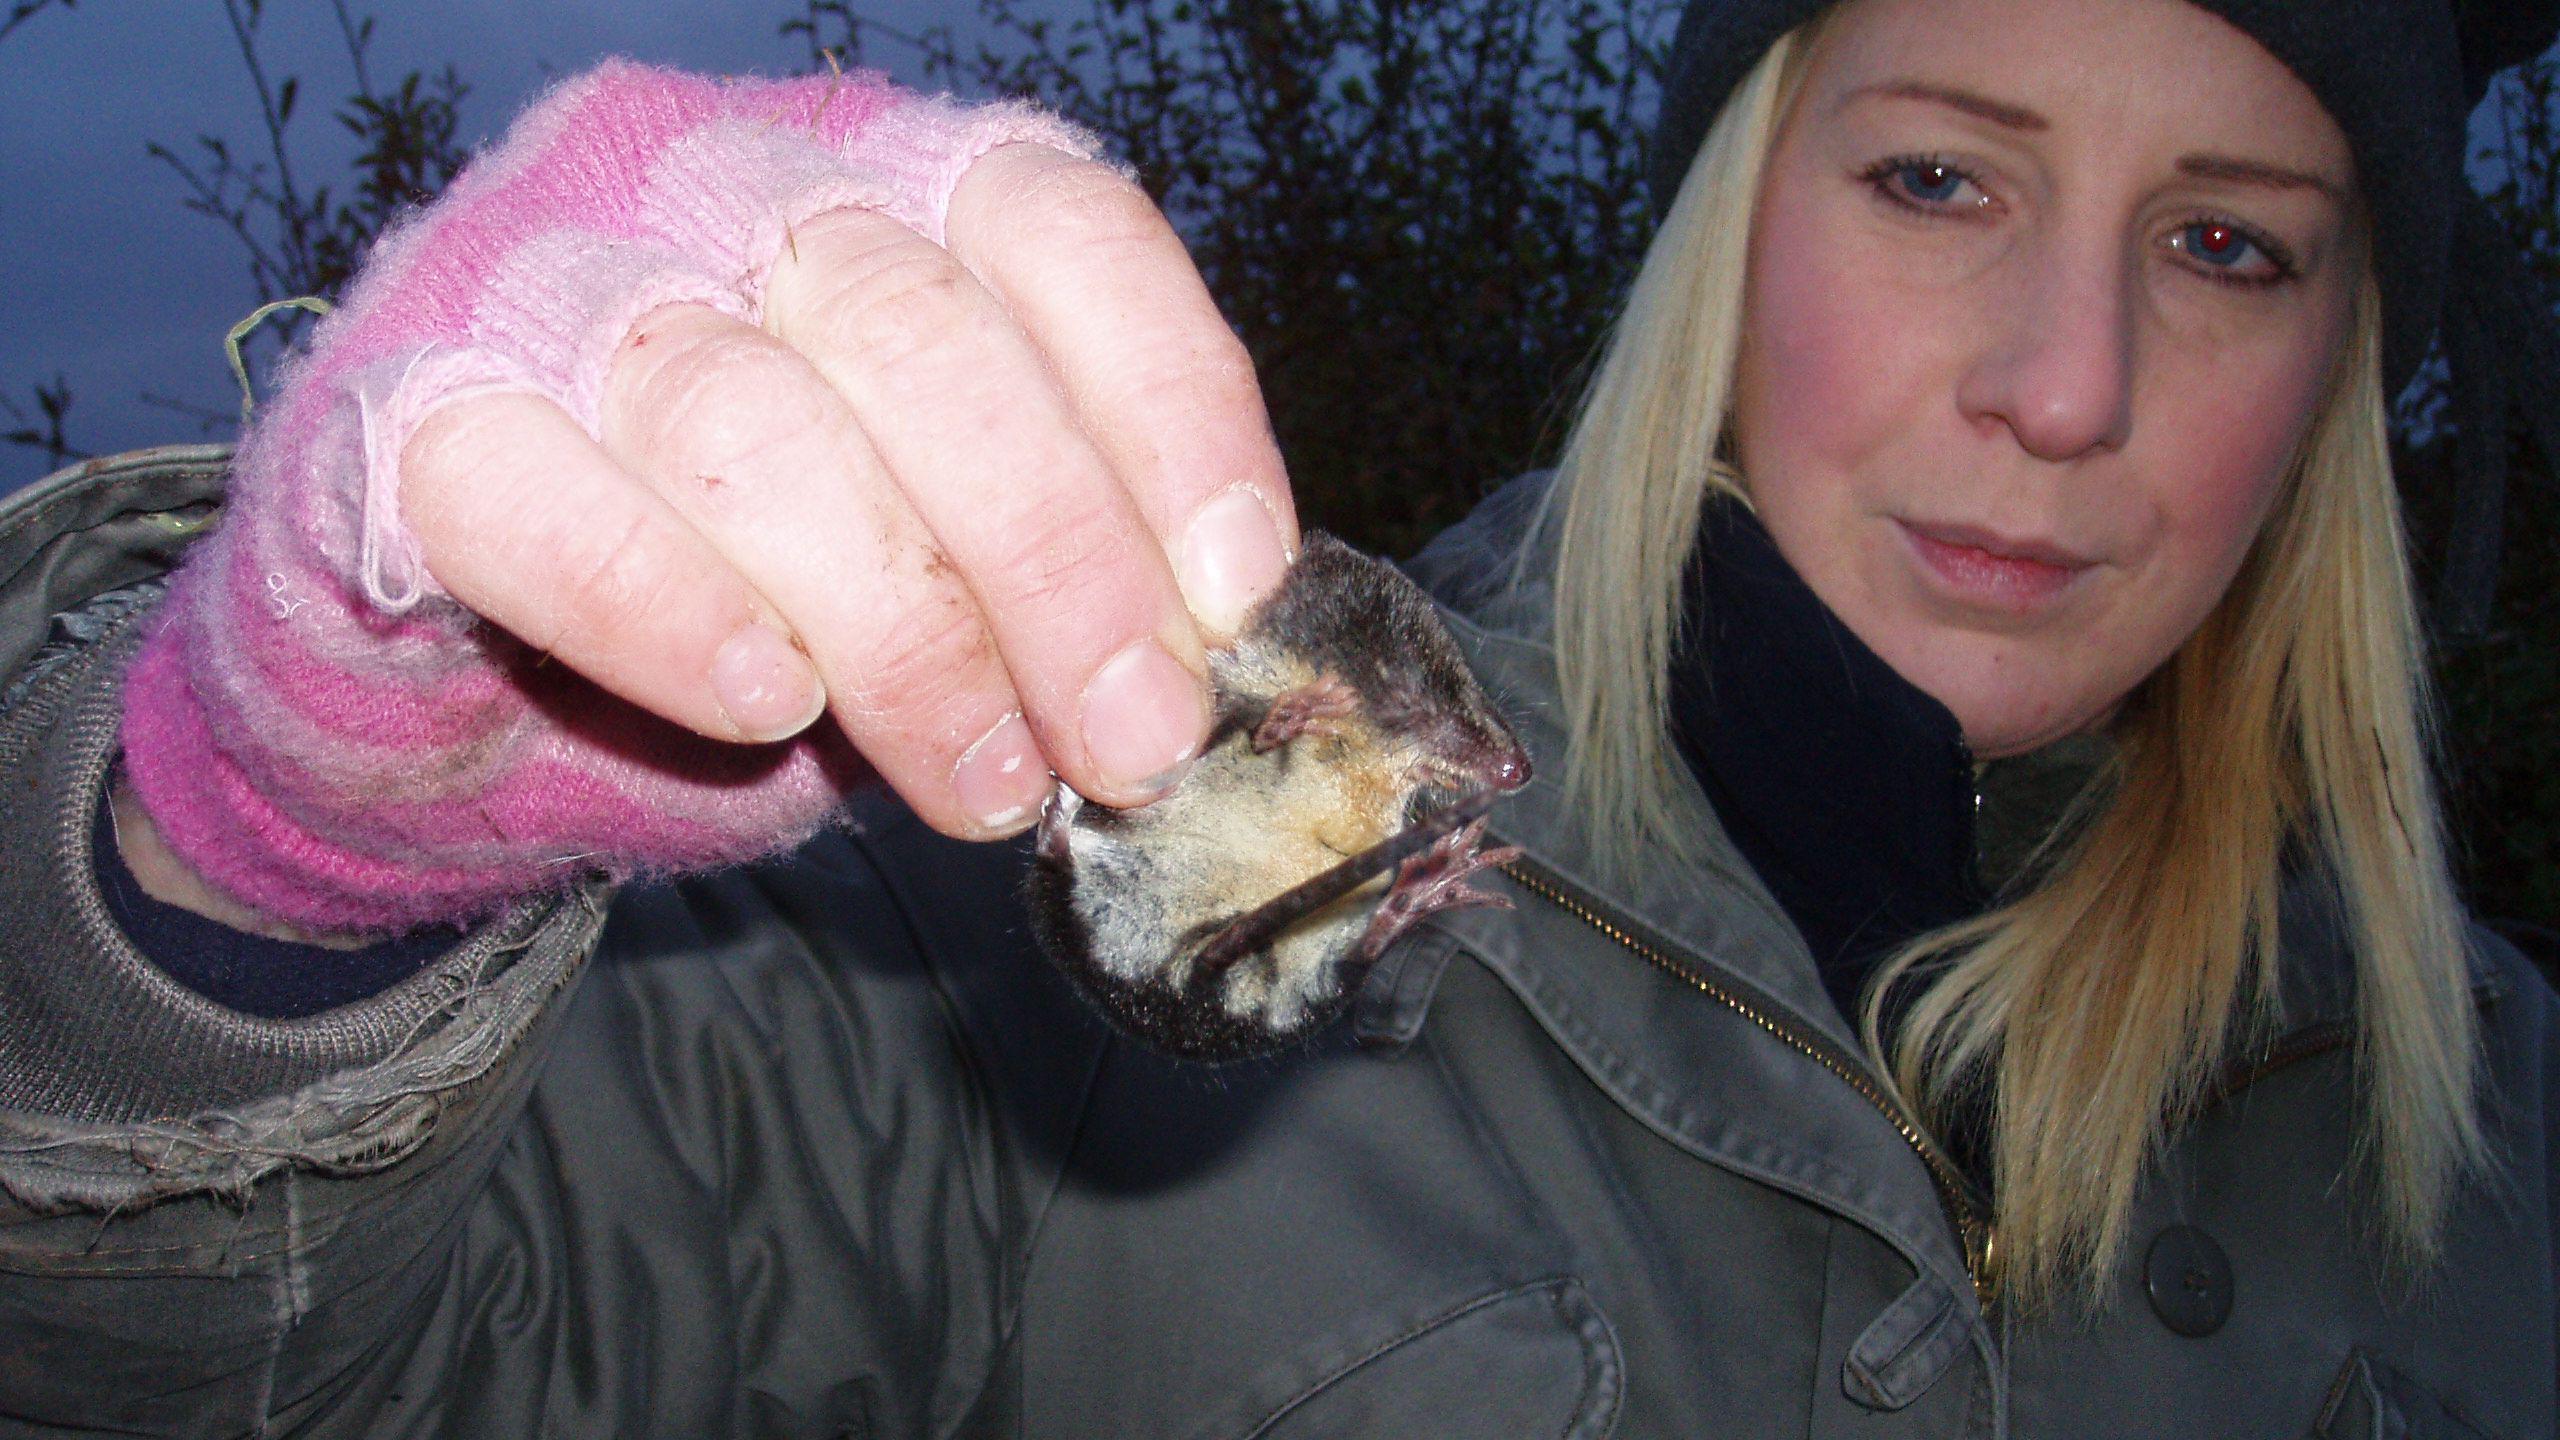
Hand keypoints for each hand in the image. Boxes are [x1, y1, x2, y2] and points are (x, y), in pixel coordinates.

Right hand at [395, 143, 1297, 839]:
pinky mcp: (405, 408)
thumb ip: (1054, 576)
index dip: (1170, 413)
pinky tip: (766, 700)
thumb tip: (1198, 667)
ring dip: (902, 631)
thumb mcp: (942, 564)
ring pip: (755, 424)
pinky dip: (673, 609)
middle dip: (1054, 564)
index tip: (1230, 597)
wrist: (460, 684)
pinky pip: (548, 498)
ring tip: (977, 778)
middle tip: (1127, 742)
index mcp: (886, 179)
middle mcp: (721, 179)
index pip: (1062, 232)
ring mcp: (549, 274)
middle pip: (920, 335)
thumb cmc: (746, 598)